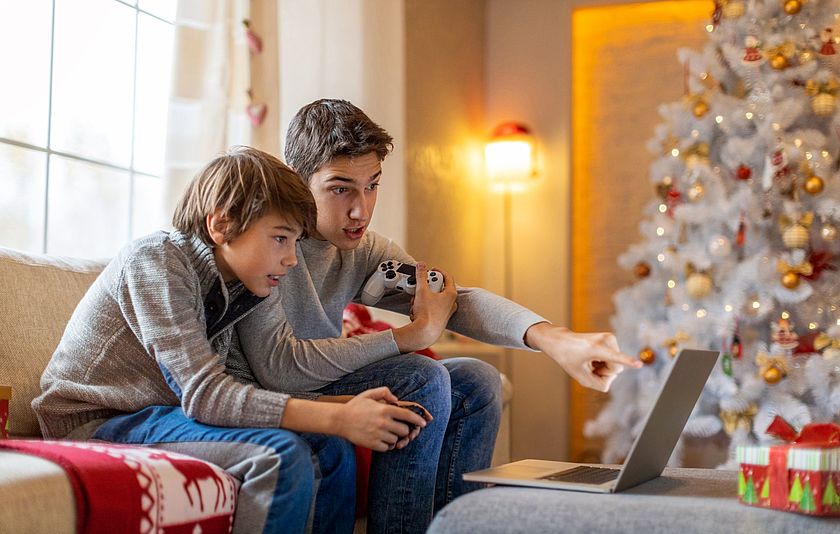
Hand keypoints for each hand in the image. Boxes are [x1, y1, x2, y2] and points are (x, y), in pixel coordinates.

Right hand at [337, 387, 427, 450]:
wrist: (339, 420)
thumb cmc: (355, 406)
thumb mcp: (369, 394)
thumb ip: (384, 392)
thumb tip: (396, 399)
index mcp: (384, 409)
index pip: (407, 415)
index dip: (418, 420)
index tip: (423, 423)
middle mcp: (383, 422)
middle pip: (404, 430)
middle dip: (404, 430)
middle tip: (399, 428)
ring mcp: (378, 434)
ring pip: (396, 440)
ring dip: (394, 438)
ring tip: (387, 433)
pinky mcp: (372, 444)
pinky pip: (387, 448)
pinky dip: (387, 445)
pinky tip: (382, 440)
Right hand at [393, 262, 456, 352]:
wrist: (424, 334)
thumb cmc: (427, 314)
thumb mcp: (422, 291)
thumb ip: (421, 276)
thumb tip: (421, 265)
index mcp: (451, 294)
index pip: (448, 277)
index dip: (438, 271)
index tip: (430, 270)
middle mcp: (451, 304)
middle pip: (438, 288)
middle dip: (426, 288)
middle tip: (419, 289)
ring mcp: (446, 313)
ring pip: (433, 299)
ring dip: (422, 299)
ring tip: (416, 304)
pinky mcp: (440, 320)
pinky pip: (430, 309)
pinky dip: (422, 308)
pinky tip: (416, 313)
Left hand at [524, 322, 641, 391]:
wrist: (561, 340)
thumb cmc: (568, 359)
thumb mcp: (581, 378)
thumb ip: (600, 385)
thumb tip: (613, 379)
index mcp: (595, 349)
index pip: (614, 358)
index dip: (628, 362)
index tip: (639, 365)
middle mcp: (605, 340)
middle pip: (616, 369)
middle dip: (604, 372)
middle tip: (589, 366)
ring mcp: (609, 337)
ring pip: (616, 365)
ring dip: (603, 367)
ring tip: (589, 360)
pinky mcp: (611, 338)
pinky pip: (614, 359)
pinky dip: (604, 362)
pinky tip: (593, 358)